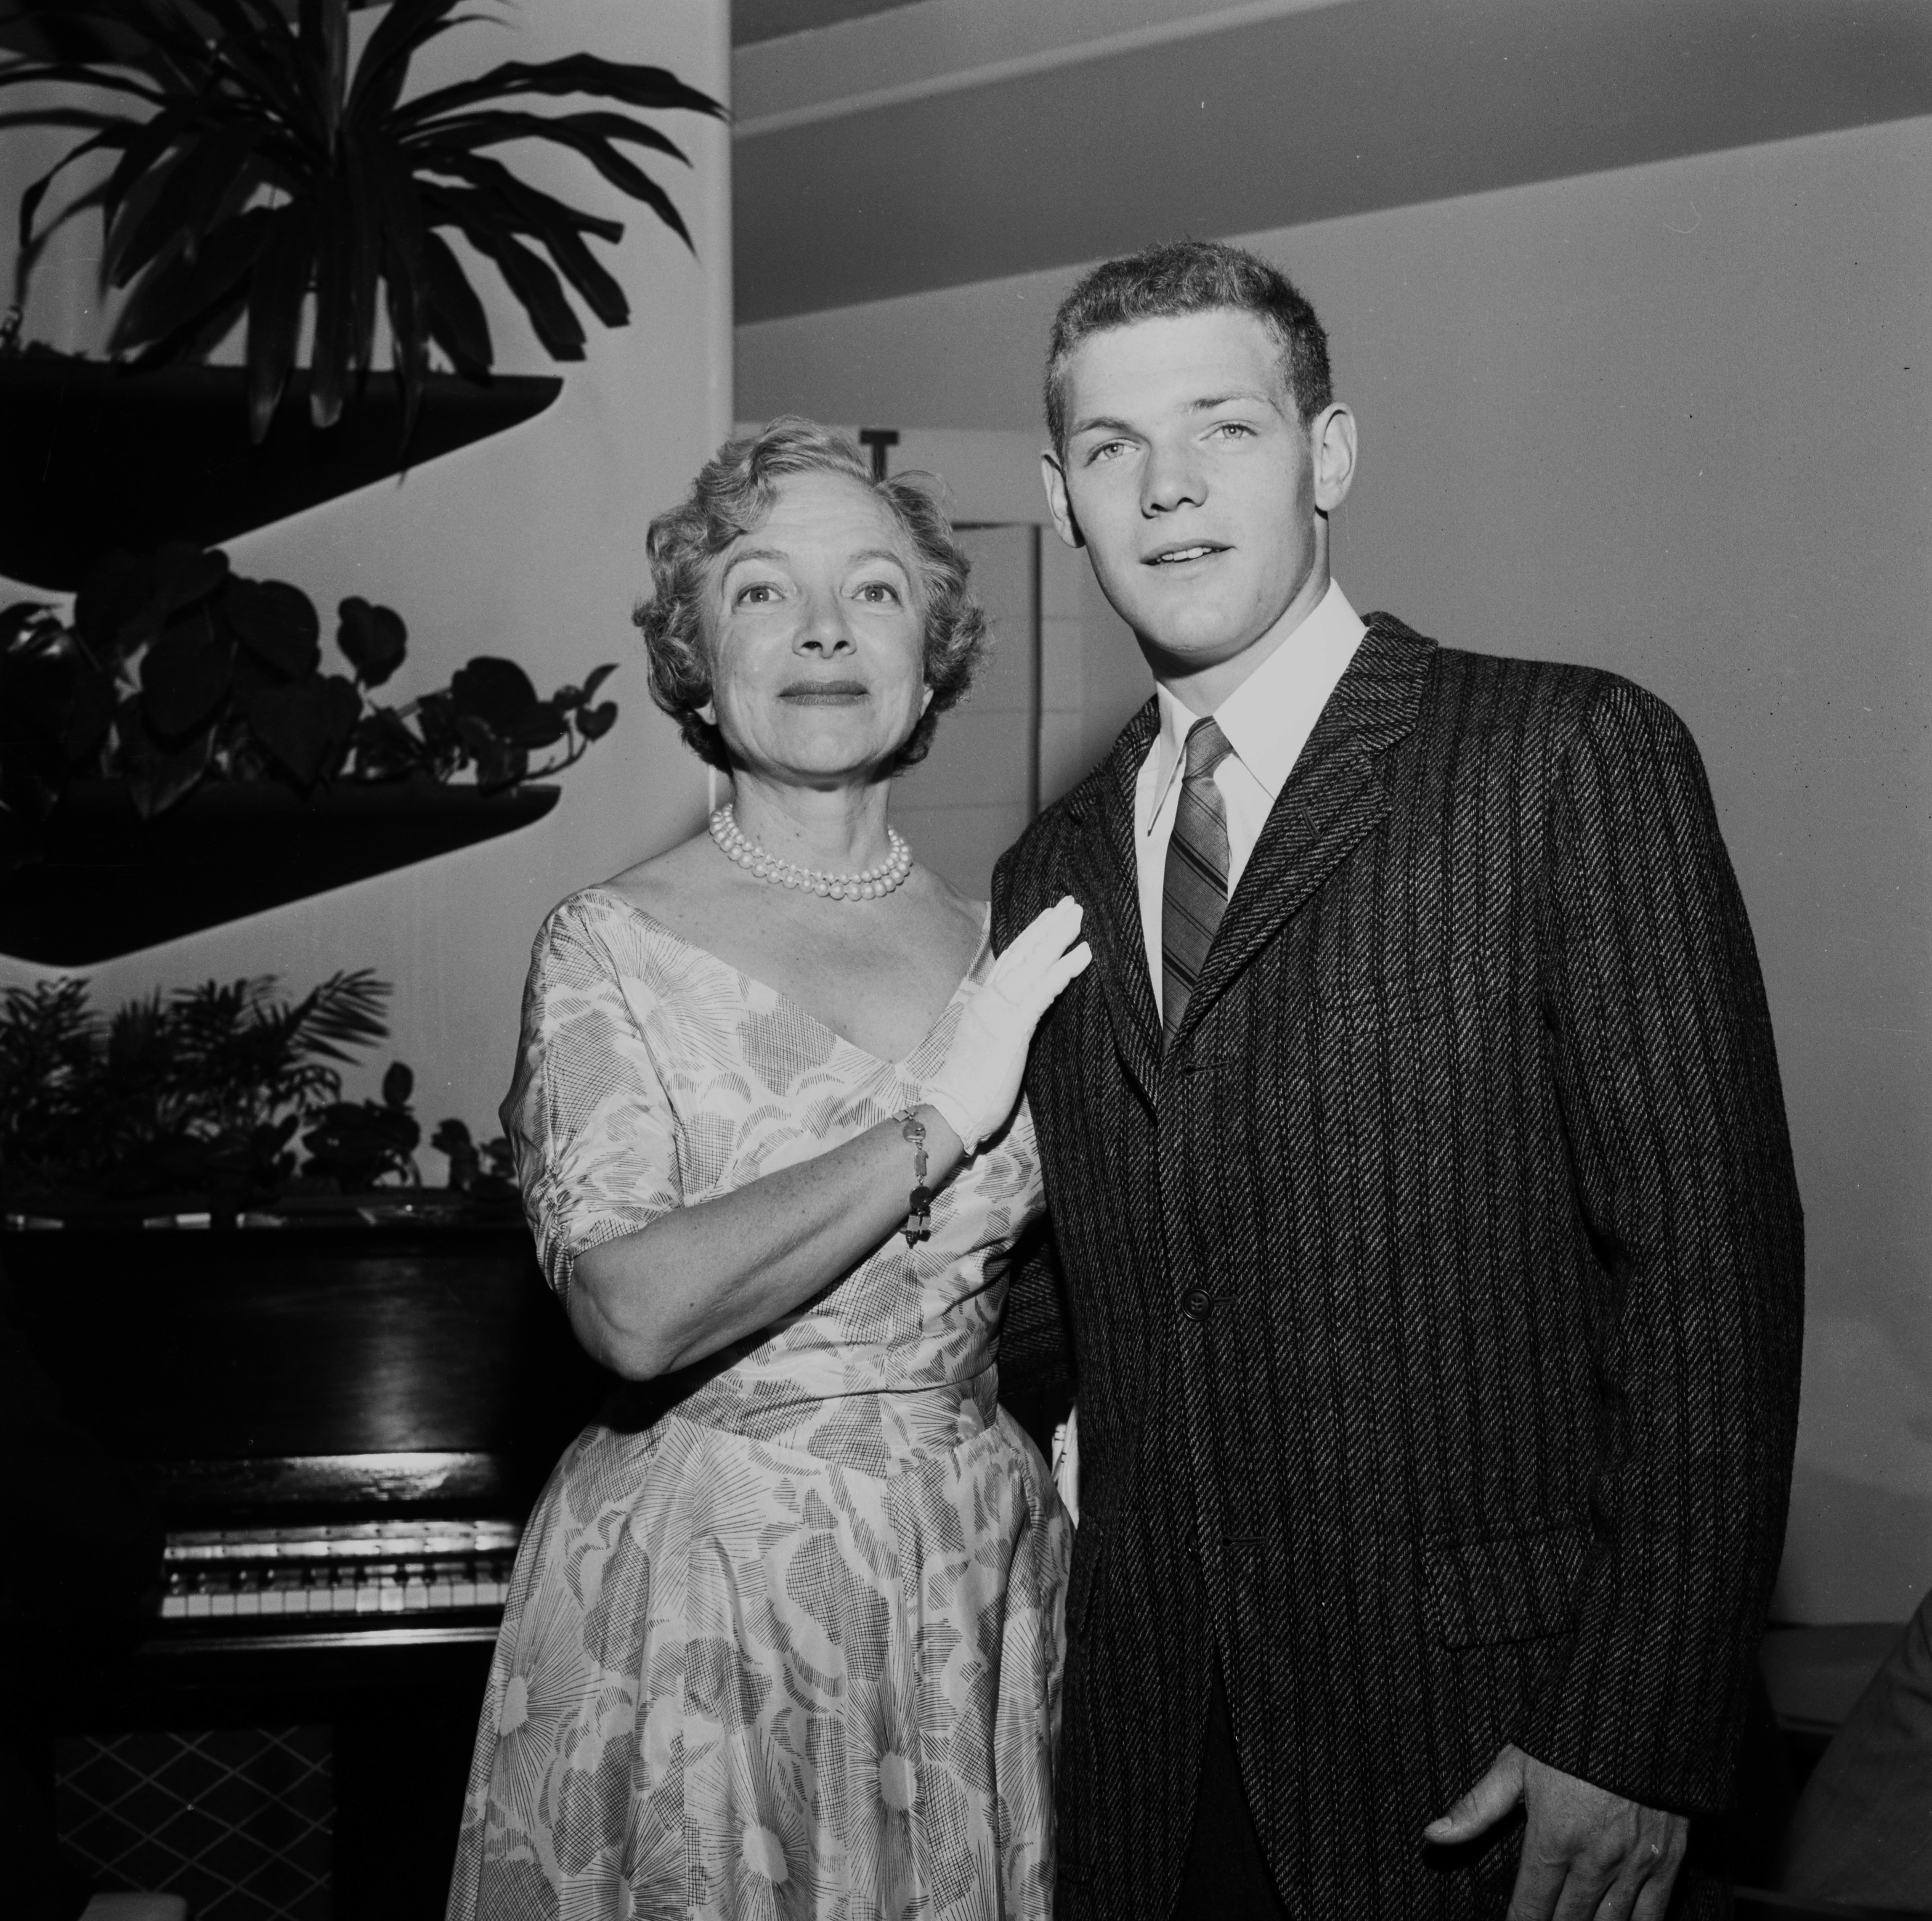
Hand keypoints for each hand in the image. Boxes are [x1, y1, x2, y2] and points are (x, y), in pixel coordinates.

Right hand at [922, 897, 1090, 1150]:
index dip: (1031, 936)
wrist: (954, 1109)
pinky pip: (1042, 990)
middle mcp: (989, 998)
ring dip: (1058, 936)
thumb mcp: (990, 1046)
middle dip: (1048, 925)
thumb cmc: (972, 1088)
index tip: (1050, 916)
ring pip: (1032, 963)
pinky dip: (1063, 969)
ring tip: (1080, 915)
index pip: (1010, 960)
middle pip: (1022, 952)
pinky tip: (1084, 953)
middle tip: (1071, 902)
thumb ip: (1005, 1025)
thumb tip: (1022, 1017)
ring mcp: (998, 1010)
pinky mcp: (1011, 1026)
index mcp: (983, 1002)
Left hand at [1424, 1745, 1687, 1920]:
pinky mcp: (1668, 1861)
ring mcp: (1634, 1864)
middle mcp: (1595, 1860)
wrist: (1639, 1712)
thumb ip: (1477, 1807)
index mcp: (1554, 1839)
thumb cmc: (1571, 1735)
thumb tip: (1432, 1835)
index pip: (1531, 1907)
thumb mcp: (1516, 1765)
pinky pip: (1653, 1915)